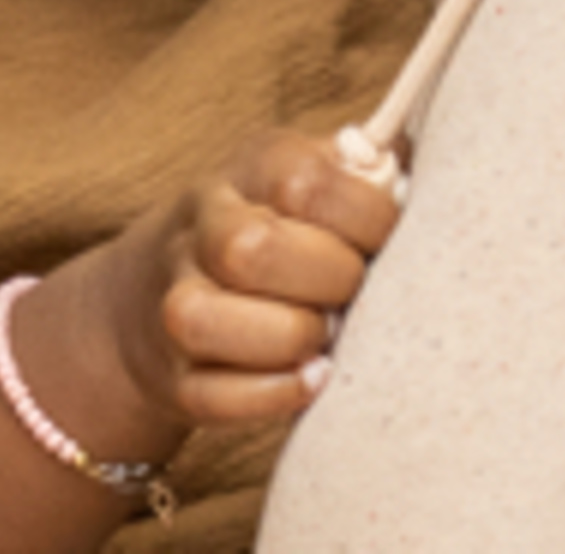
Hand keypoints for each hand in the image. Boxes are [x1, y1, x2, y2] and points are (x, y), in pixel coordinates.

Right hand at [87, 126, 406, 436]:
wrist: (158, 282)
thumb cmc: (281, 222)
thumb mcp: (316, 173)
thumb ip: (366, 172)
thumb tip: (407, 182)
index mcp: (252, 169)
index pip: (303, 183)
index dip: (362, 215)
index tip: (389, 238)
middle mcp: (200, 230)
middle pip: (248, 249)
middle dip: (325, 278)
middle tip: (357, 290)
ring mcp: (172, 304)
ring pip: (203, 321)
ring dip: (288, 338)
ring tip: (330, 337)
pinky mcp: (169, 375)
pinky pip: (205, 394)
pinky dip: (268, 395)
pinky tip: (314, 378)